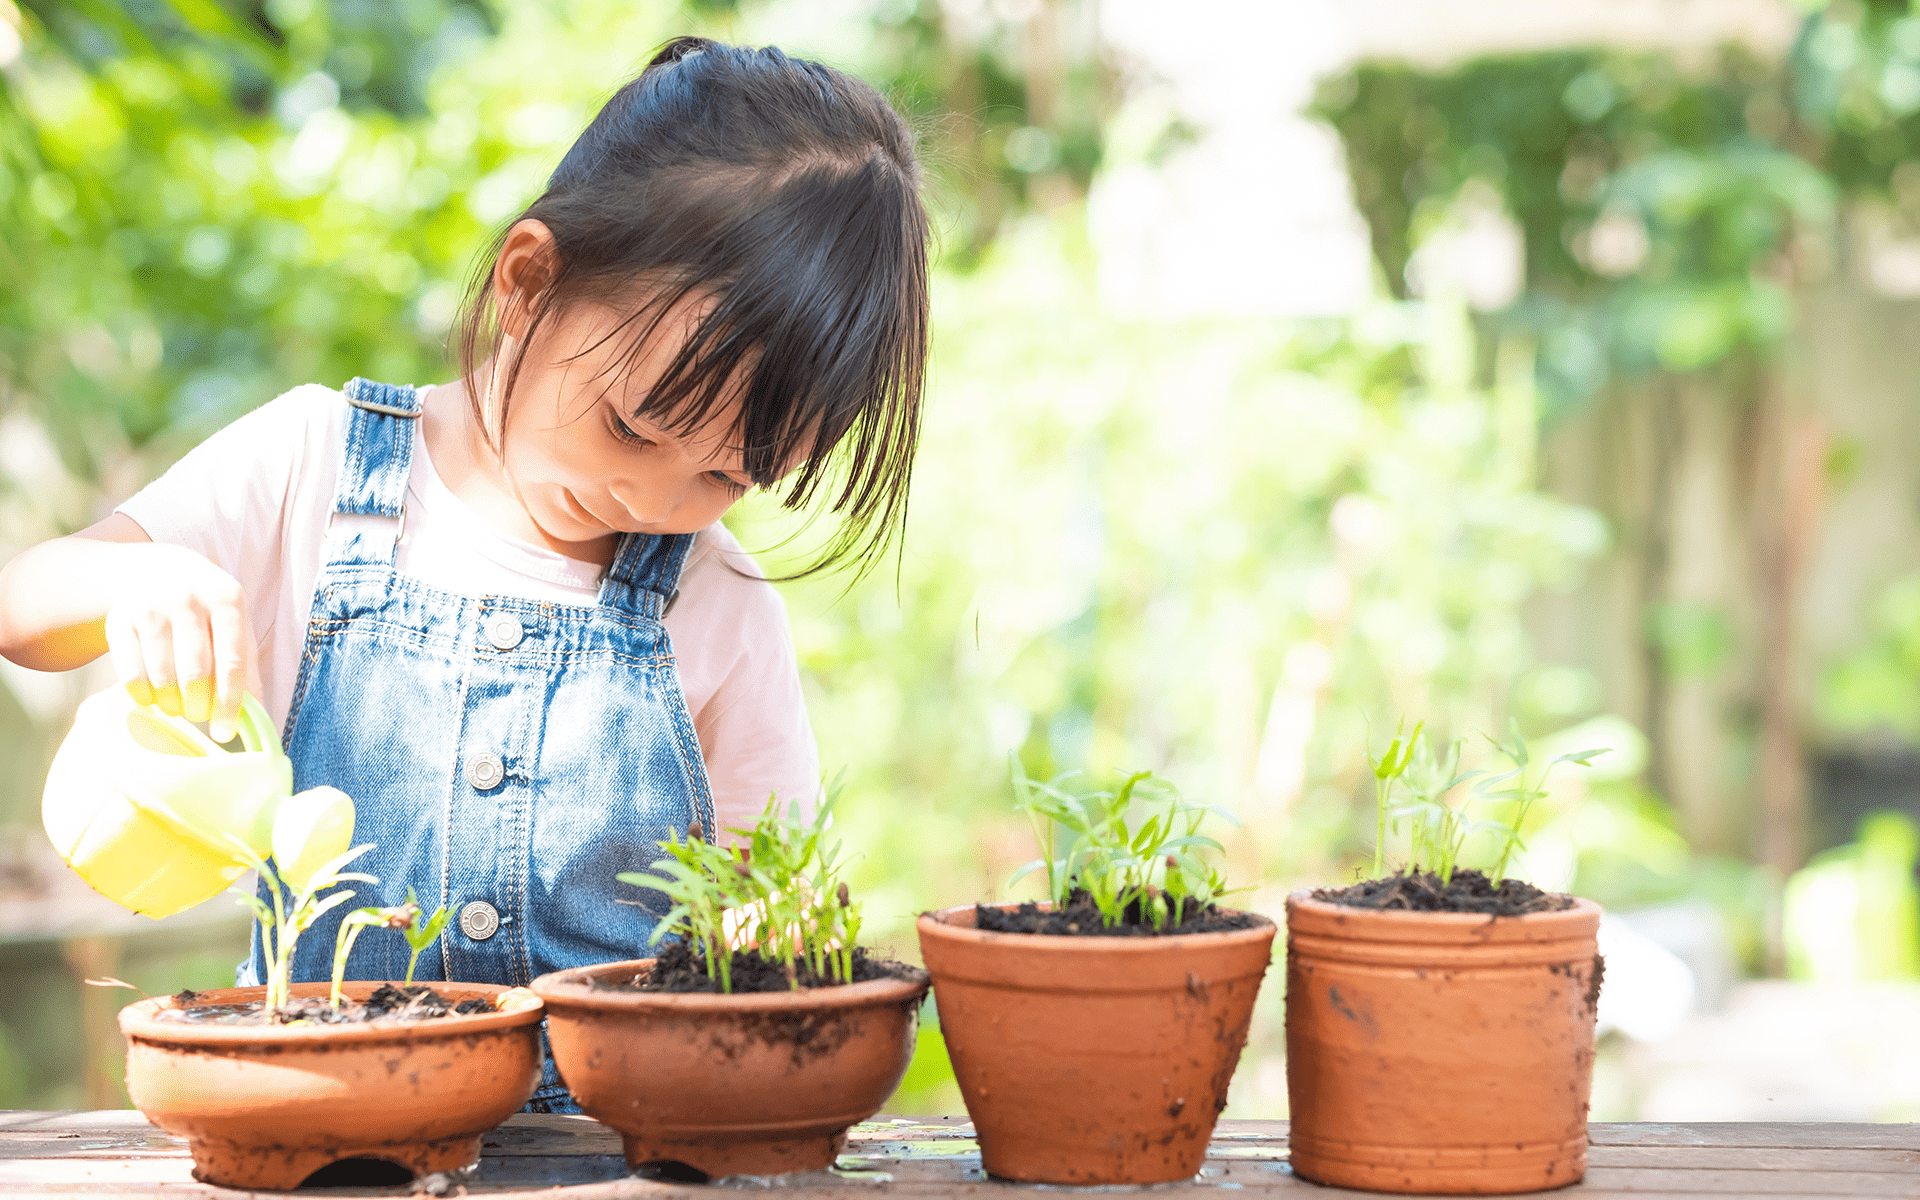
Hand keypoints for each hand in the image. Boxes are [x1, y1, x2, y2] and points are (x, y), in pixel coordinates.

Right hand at [102, 545, 251, 741]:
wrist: (156, 569)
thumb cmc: (205, 608)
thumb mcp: (233, 623)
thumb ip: (246, 665)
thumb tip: (257, 715)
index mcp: (227, 599)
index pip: (232, 663)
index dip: (229, 703)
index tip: (225, 732)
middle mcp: (188, 598)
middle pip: (195, 673)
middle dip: (197, 706)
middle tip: (197, 714)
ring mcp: (150, 607)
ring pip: (161, 676)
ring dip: (170, 704)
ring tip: (176, 707)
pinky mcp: (118, 619)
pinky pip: (129, 674)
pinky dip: (142, 696)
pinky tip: (151, 698)